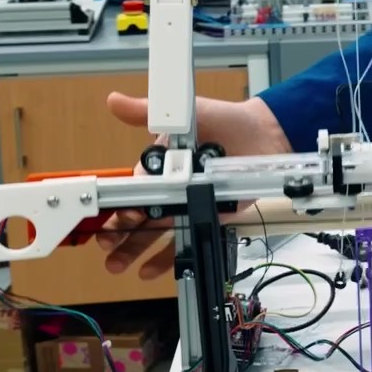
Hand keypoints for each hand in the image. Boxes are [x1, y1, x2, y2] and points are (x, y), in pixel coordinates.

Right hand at [96, 93, 290, 278]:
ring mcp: (186, 203)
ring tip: (116, 265)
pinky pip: (181, 241)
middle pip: (137, 213)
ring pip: (152, 231)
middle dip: (119, 231)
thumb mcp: (186, 112)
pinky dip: (163, 258)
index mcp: (159, 164)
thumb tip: (116, 101)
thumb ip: (151, 111)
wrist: (264, 135)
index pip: (134, 186)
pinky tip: (147, 271)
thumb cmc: (224, 121)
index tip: (120, 213)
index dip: (124, 201)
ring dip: (132, 249)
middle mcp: (169, 186)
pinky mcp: (205, 217)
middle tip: (106, 245)